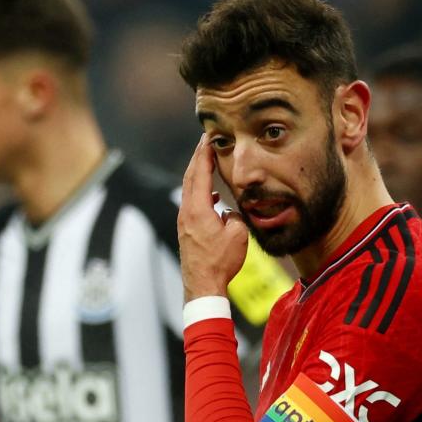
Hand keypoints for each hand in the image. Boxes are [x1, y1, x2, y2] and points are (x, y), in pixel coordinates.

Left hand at [177, 135, 248, 301]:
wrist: (202, 285)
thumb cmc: (220, 262)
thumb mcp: (237, 235)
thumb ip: (235, 216)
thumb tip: (229, 213)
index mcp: (198, 209)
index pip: (200, 173)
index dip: (204, 153)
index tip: (208, 137)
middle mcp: (187, 212)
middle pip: (190, 177)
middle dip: (198, 157)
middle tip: (206, 141)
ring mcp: (184, 222)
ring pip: (189, 190)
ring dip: (198, 174)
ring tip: (209, 162)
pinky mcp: (186, 230)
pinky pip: (192, 204)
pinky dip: (200, 193)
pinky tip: (212, 197)